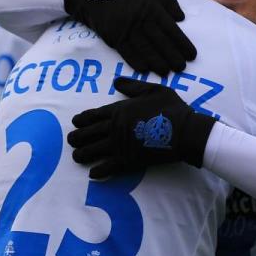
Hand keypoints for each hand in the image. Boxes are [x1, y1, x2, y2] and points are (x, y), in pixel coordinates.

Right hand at [64, 0, 197, 75]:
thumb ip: (170, 3)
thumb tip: (181, 18)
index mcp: (153, 8)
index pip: (170, 29)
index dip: (182, 43)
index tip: (191, 55)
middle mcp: (141, 19)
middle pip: (159, 41)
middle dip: (172, 56)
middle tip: (181, 68)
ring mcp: (127, 29)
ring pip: (144, 49)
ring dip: (156, 62)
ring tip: (166, 72)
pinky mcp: (115, 37)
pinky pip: (127, 52)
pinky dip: (136, 61)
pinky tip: (145, 69)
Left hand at [67, 77, 215, 177]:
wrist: (184, 131)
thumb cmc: (171, 108)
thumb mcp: (153, 90)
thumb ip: (132, 86)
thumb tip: (116, 81)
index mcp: (120, 110)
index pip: (94, 115)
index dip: (82, 119)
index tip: (75, 122)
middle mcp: (115, 128)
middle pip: (89, 133)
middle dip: (78, 137)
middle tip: (71, 140)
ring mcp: (120, 145)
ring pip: (95, 151)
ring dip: (83, 154)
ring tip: (76, 157)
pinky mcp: (129, 161)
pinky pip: (108, 167)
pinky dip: (99, 171)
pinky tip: (92, 174)